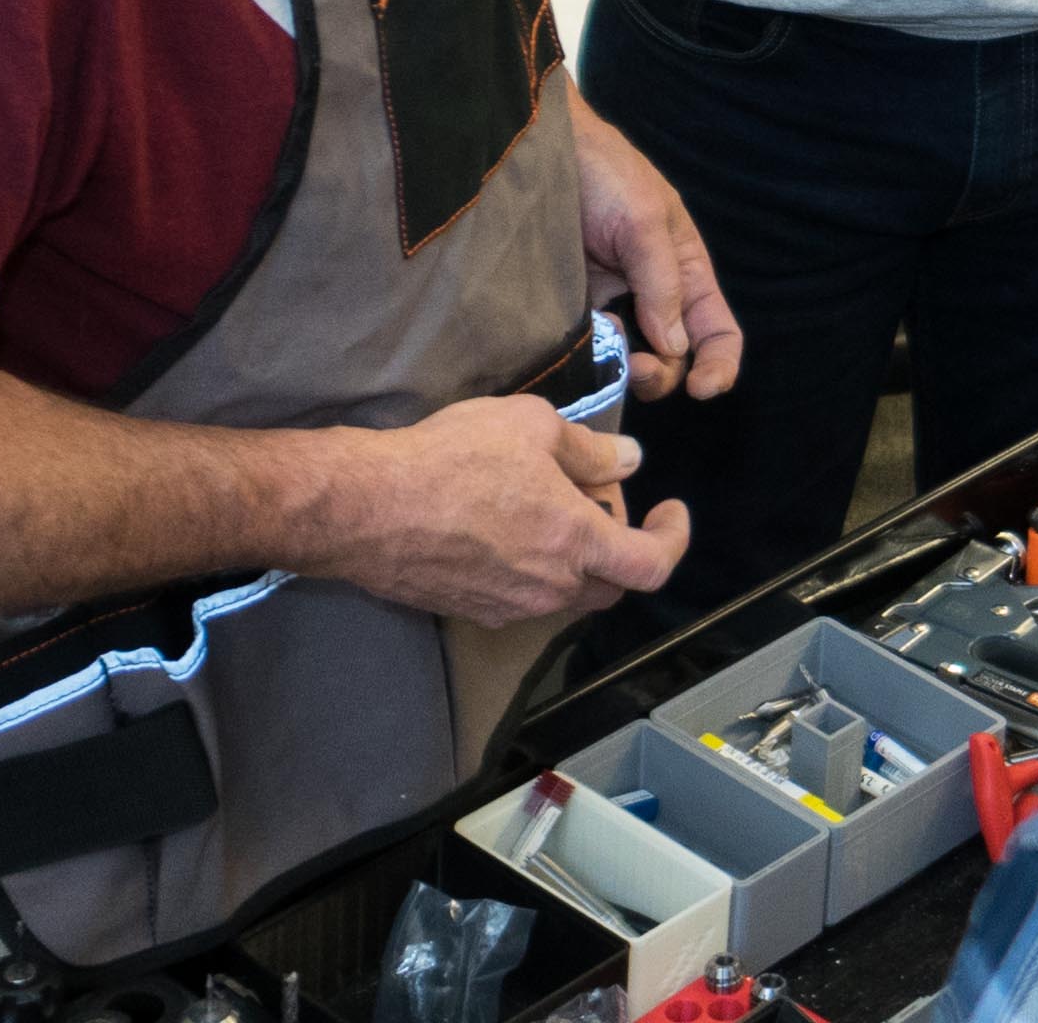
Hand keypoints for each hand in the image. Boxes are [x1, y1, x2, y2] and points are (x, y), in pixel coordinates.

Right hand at [320, 398, 688, 627]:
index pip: (651, 566)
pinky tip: (507, 526)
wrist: (365, 507)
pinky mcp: (470, 610)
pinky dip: (535, 567)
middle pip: (611, 585)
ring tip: (547, 504)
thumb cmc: (451, 458)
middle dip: (622, 545)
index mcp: (575, 542)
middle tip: (598, 498)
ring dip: (575, 557)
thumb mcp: (532, 426)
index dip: (672, 540)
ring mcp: (507, 606)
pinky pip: (523, 596)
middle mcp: (548, 587)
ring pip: (565, 592)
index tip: (670, 511)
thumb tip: (629, 462)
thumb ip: (590, 450)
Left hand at [570, 86, 740, 403]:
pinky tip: (574, 350)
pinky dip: (585, 360)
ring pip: (627, 360)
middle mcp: (651, 293)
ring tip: (604, 357)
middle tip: (635, 370)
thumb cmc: (604, 174)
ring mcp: (608, 303)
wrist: (539, 152)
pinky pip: (584, 348)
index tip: (702, 389)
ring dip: (622, 371)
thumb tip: (676, 349)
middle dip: (662, 373)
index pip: (716, 329)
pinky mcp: (568, 309)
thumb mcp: (644, 221)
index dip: (719, 364)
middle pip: (672, 357)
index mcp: (684, 270)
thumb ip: (662, 285)